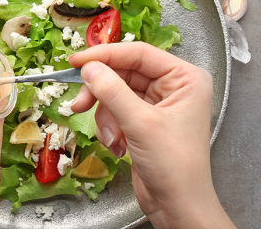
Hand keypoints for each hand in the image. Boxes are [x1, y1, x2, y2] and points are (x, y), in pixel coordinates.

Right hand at [69, 42, 234, 228]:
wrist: (178, 206)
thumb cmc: (174, 166)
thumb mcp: (140, 124)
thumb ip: (112, 91)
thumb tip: (89, 67)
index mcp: (185, 78)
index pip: (138, 54)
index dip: (104, 55)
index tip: (75, 61)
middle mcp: (173, 86)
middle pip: (123, 73)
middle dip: (101, 92)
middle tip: (79, 103)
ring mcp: (157, 104)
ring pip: (114, 93)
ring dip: (105, 116)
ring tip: (111, 138)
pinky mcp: (143, 120)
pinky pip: (115, 110)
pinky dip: (109, 127)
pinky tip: (118, 145)